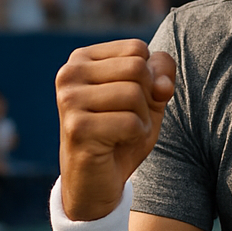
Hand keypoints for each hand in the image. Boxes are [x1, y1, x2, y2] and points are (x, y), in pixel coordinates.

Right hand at [56, 39, 175, 219]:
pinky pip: (131, 122)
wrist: (95, 182)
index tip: (130, 100)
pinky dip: (136, 136)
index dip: (148, 77)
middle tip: (127, 120)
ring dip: (141, 119)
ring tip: (122, 133)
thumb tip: (163, 85)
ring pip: (134, 94)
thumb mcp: (148, 98)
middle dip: (145, 98)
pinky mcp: (77, 128)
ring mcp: (69, 101)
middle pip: (137, 68)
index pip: (137, 49)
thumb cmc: (121, 133)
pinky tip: (117, 144)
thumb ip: (161, 75)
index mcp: (81, 59)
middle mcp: (69, 74)